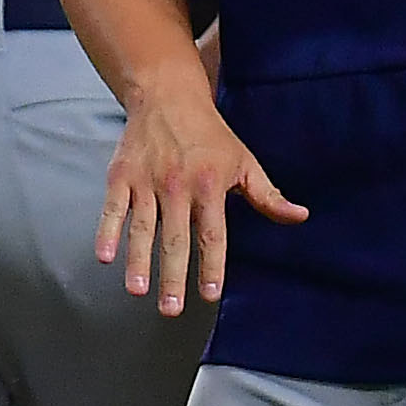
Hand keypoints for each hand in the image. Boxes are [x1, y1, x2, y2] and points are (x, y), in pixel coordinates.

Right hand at [95, 85, 305, 316]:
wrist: (168, 96)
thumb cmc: (211, 135)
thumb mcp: (244, 162)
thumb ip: (269, 196)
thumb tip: (301, 217)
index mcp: (210, 186)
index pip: (212, 234)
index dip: (211, 264)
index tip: (209, 293)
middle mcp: (177, 185)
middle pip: (175, 239)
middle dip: (172, 276)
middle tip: (170, 309)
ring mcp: (146, 181)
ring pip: (142, 228)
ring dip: (138, 261)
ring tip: (137, 290)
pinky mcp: (121, 176)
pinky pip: (112, 209)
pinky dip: (106, 232)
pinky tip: (104, 257)